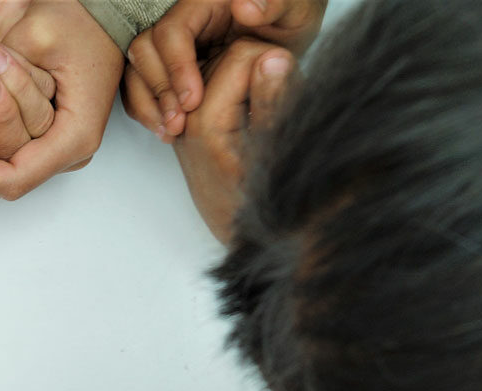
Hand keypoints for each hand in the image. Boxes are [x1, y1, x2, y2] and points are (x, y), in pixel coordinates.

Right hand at [123, 0, 325, 138]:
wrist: (291, 27)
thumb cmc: (295, 14)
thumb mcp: (295, 7)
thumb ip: (274, 3)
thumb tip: (244, 7)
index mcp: (204, 2)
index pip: (172, 31)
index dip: (176, 67)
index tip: (192, 100)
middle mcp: (184, 19)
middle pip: (145, 50)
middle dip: (157, 89)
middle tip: (177, 123)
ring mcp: (175, 42)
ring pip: (138, 68)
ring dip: (148, 102)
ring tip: (170, 131)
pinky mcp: (172, 62)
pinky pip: (144, 83)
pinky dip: (149, 107)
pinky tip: (167, 129)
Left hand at [170, 38, 292, 242]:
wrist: (252, 244)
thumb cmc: (269, 206)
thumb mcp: (281, 152)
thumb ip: (275, 101)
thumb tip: (274, 57)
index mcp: (208, 123)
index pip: (243, 55)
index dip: (276, 62)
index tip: (292, 88)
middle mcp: (189, 121)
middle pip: (229, 58)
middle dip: (262, 69)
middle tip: (283, 102)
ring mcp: (189, 125)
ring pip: (223, 71)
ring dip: (251, 81)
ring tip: (271, 113)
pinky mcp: (195, 131)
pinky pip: (218, 90)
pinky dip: (241, 93)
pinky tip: (256, 118)